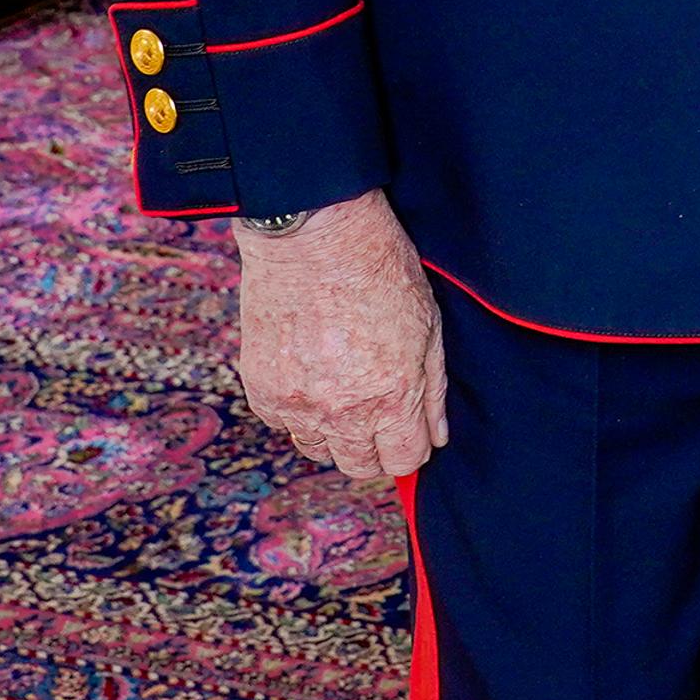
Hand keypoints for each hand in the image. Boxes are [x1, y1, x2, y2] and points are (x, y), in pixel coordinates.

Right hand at [233, 189, 449, 483]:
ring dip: (333, 432)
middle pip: (358, 465)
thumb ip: (433, 390)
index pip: (403, 460)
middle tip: (377, 414)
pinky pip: (282, 424)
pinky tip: (311, 374)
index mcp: (392, 396)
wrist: (313, 234)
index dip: (411, 449)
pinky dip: (297, 410)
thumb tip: (436, 436)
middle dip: (374, 448)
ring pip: (318, 449)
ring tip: (342, 389)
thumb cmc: (380, 268)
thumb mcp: (428, 324)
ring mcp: (297, 404)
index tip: (409, 433)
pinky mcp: (262, 389)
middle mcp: (342, 412)